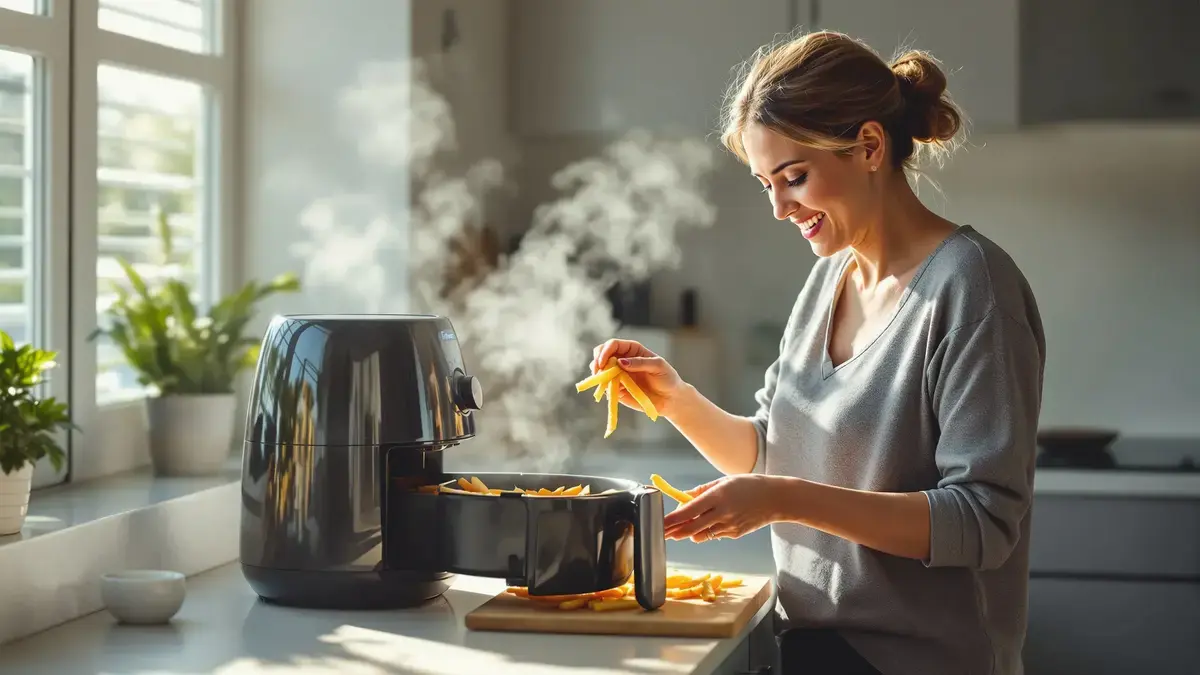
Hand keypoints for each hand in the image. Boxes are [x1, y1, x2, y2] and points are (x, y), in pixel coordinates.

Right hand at [590, 338, 685, 417]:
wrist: (669, 398)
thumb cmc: (667, 378)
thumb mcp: (658, 366)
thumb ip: (640, 363)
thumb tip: (620, 362)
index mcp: (632, 350)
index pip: (613, 344)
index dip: (605, 351)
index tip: (603, 362)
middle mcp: (622, 360)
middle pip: (601, 354)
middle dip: (597, 361)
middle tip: (597, 370)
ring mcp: (618, 374)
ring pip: (599, 370)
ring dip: (597, 374)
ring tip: (602, 380)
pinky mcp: (617, 388)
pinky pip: (604, 386)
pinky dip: (602, 387)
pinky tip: (608, 390)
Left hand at [662, 474, 780, 541]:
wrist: (777, 499)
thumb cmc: (750, 485)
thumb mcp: (724, 481)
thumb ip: (702, 491)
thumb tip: (683, 498)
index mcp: (718, 496)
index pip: (688, 511)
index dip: (672, 519)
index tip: (659, 523)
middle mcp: (722, 513)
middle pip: (691, 528)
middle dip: (674, 532)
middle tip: (662, 532)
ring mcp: (729, 526)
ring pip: (701, 535)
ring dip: (689, 532)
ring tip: (683, 527)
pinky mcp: (735, 534)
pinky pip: (715, 534)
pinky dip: (708, 530)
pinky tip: (713, 522)